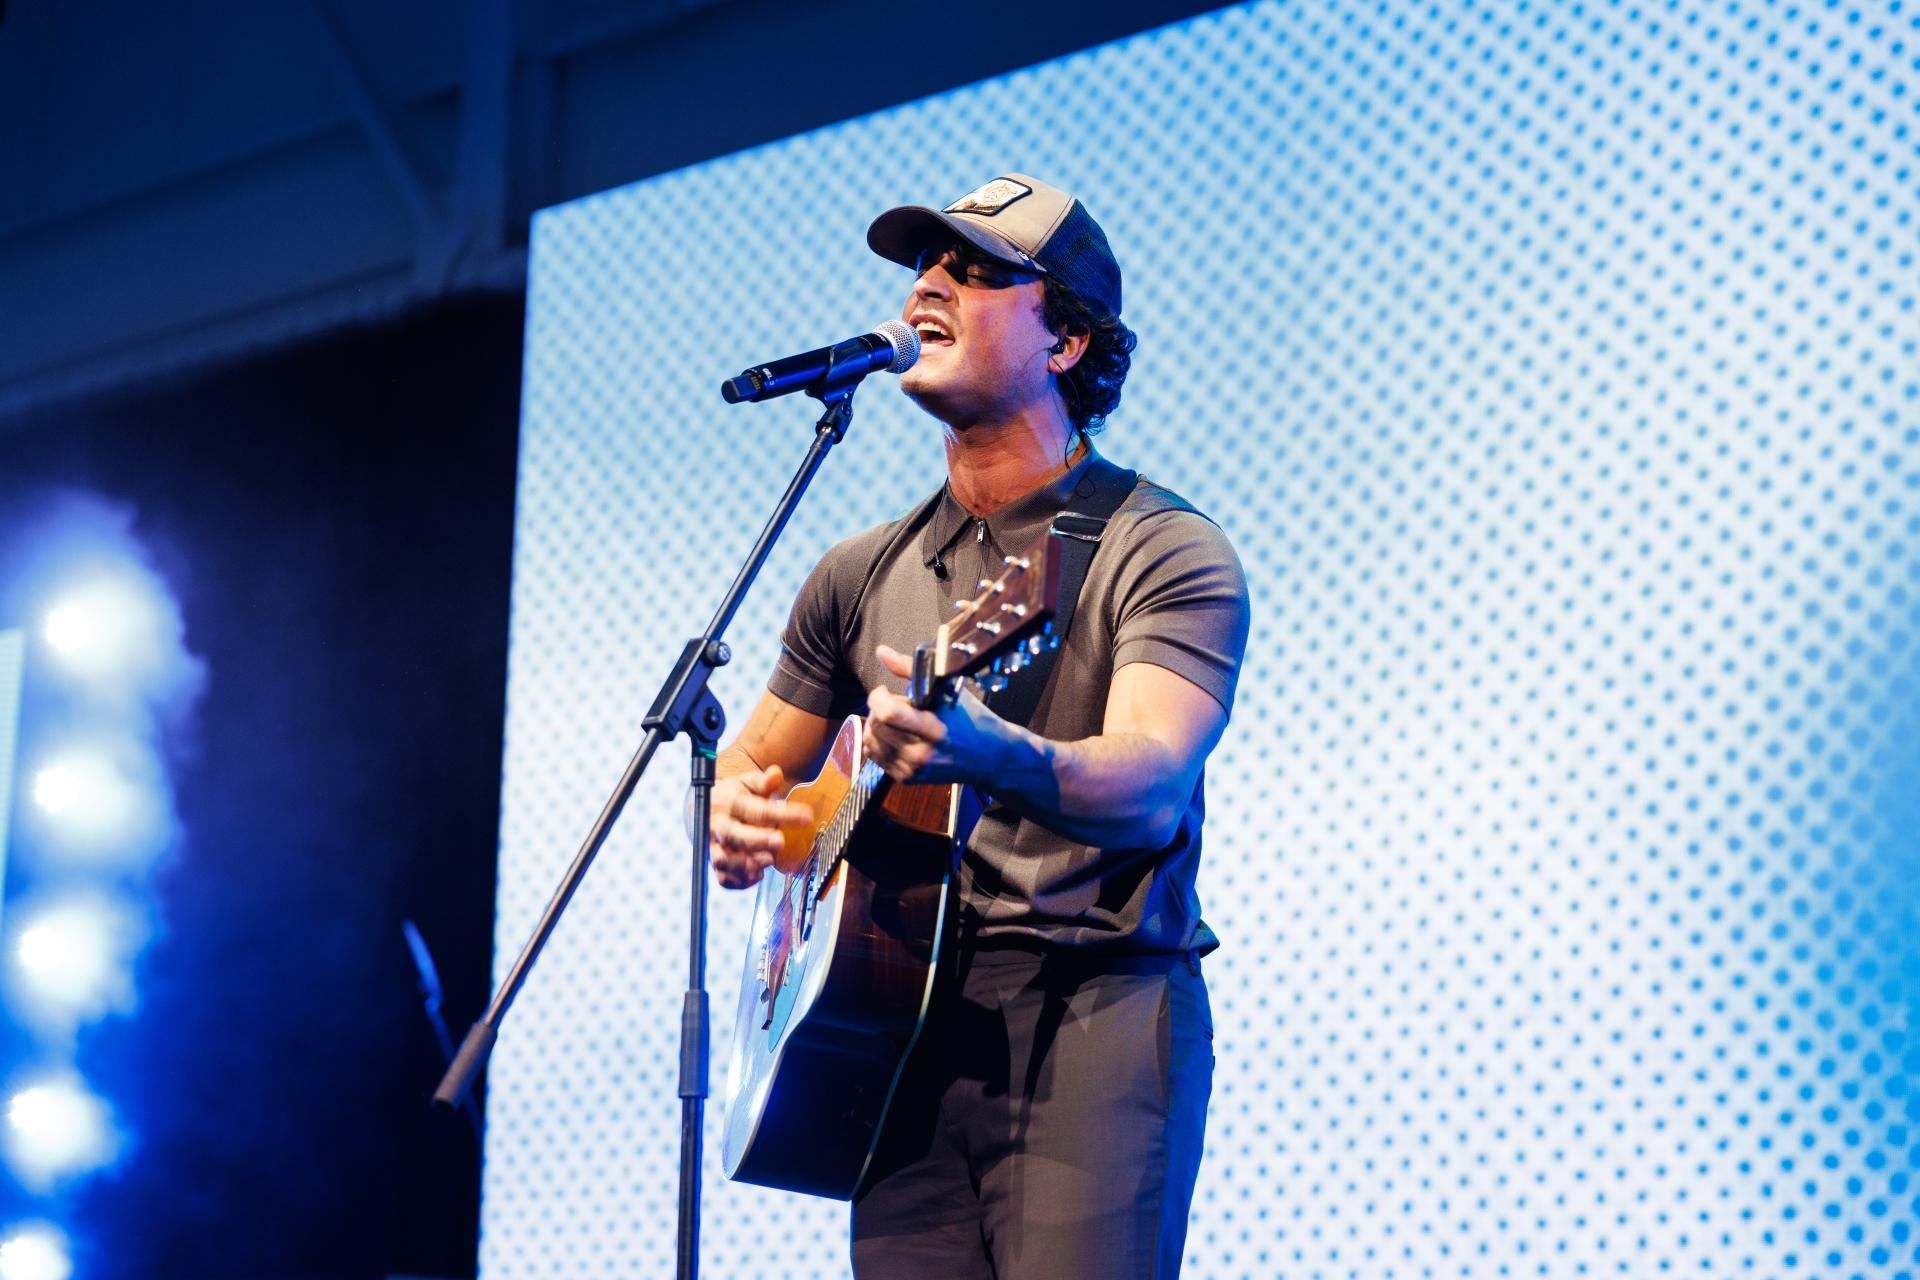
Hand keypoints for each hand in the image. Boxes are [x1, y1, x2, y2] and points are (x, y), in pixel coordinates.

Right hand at [708, 765, 813, 888]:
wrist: (706, 810)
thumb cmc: (734, 796)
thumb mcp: (747, 783)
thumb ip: (763, 782)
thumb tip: (776, 773)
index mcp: (727, 802)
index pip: (755, 809)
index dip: (782, 814)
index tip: (807, 817)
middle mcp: (716, 825)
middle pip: (733, 835)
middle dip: (757, 840)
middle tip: (780, 841)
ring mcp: (713, 846)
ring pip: (723, 860)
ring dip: (746, 864)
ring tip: (769, 860)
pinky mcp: (715, 865)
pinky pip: (723, 878)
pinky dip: (740, 881)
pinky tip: (758, 875)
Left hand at [863, 644, 1007, 785]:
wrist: (989, 757)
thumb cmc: (970, 719)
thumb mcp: (947, 690)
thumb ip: (910, 669)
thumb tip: (882, 652)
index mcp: (935, 730)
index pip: (888, 714)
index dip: (878, 697)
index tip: (885, 690)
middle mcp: (921, 753)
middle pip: (877, 725)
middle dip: (878, 708)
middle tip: (894, 703)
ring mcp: (913, 769)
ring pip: (871, 741)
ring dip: (876, 724)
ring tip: (894, 719)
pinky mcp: (906, 778)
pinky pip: (874, 756)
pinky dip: (878, 741)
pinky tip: (894, 734)